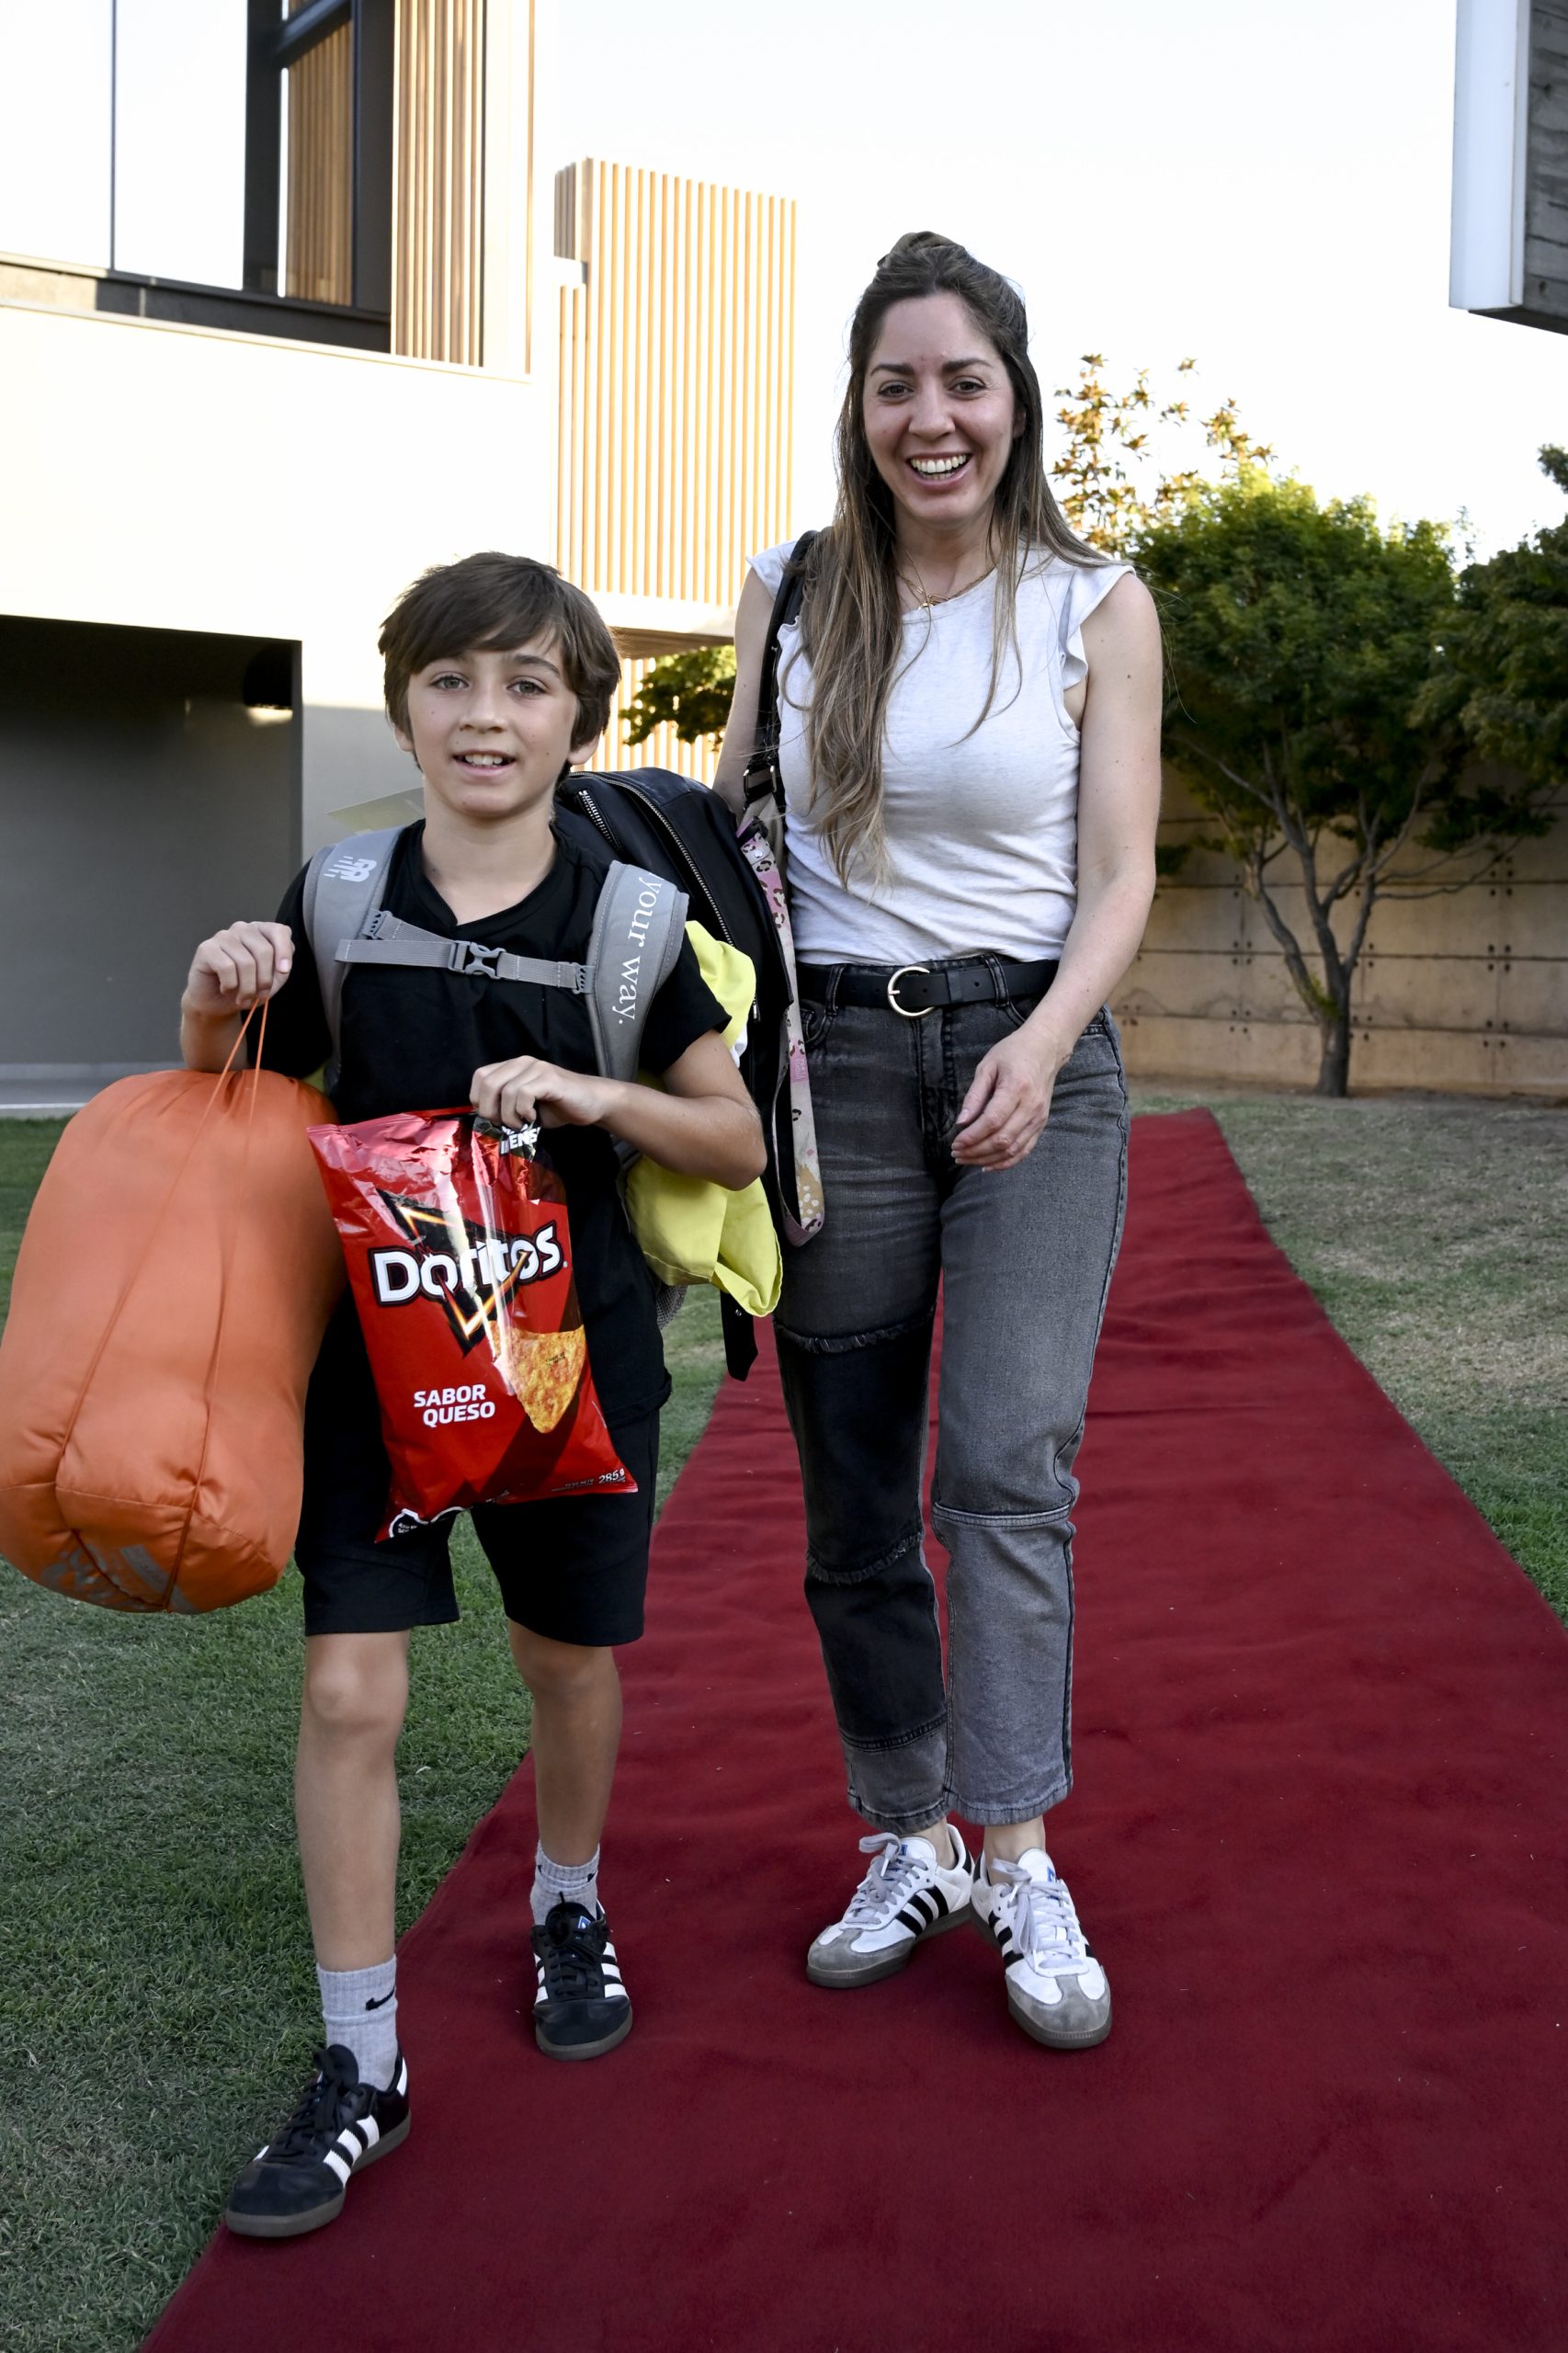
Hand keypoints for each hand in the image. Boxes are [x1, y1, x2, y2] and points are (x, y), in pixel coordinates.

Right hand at [182, 922, 294, 1015]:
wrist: (216, 1003)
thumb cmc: (245, 989)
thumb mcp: (271, 982)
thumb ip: (281, 970)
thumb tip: (283, 965)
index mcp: (261, 932)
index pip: (279, 931)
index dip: (284, 952)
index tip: (283, 972)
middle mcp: (242, 929)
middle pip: (264, 950)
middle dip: (264, 980)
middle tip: (259, 995)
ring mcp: (223, 936)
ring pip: (246, 962)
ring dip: (247, 988)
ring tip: (243, 997)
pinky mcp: (206, 948)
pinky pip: (226, 967)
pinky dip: (230, 986)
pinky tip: (226, 989)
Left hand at [471, 1056, 618, 1131]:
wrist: (592, 1103)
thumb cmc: (558, 1107)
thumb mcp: (524, 1106)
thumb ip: (505, 1105)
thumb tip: (485, 1119)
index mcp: (513, 1067)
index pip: (480, 1076)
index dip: (479, 1099)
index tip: (493, 1117)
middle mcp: (522, 1063)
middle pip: (488, 1083)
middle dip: (491, 1110)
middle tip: (505, 1124)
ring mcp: (537, 1068)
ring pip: (506, 1092)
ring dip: (510, 1116)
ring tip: (522, 1124)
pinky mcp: (549, 1078)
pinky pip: (524, 1094)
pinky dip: (524, 1112)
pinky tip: (533, 1118)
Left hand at [952, 1025, 1068, 1170]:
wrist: (1046, 1049)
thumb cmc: (1013, 1053)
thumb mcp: (987, 1066)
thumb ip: (974, 1095)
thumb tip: (961, 1122)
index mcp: (1016, 1088)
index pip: (992, 1121)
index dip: (972, 1137)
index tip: (955, 1143)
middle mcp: (1031, 1106)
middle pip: (1002, 1139)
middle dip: (976, 1151)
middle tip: (956, 1153)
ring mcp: (1039, 1118)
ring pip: (1013, 1149)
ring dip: (987, 1159)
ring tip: (967, 1159)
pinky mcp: (1041, 1124)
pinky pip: (1024, 1150)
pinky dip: (1006, 1162)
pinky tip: (988, 1164)